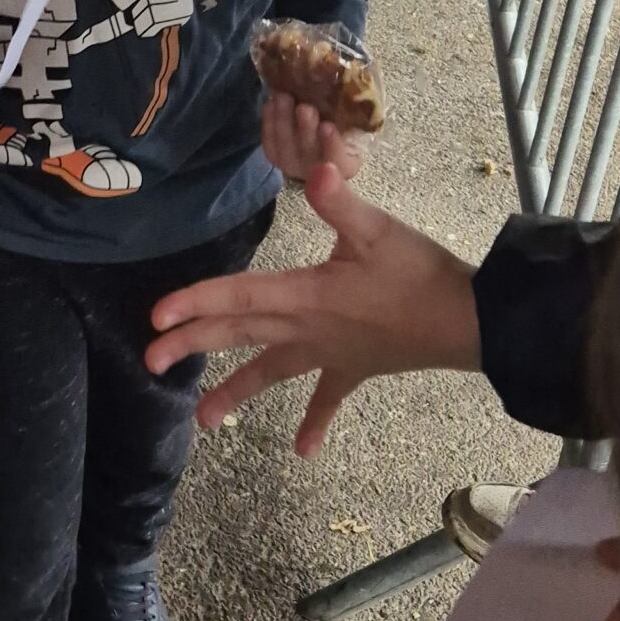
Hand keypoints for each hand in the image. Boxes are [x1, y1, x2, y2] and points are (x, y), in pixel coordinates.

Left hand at [145, 162, 480, 452]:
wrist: (470, 323)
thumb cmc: (422, 274)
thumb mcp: (381, 230)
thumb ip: (342, 202)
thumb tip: (321, 167)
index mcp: (305, 293)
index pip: (238, 296)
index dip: (195, 302)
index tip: (156, 318)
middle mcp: (306, 329)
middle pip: (238, 335)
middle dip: (192, 344)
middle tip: (149, 361)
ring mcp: (328, 352)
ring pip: (271, 372)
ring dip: (235, 393)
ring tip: (201, 420)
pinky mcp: (354, 366)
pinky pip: (328, 397)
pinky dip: (316, 422)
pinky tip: (303, 452)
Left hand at [261, 90, 365, 185]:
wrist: (320, 138)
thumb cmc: (343, 127)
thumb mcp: (352, 123)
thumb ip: (350, 115)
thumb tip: (349, 89)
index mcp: (345, 165)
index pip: (339, 160)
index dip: (333, 145)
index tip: (328, 126)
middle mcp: (319, 171)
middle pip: (310, 153)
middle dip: (305, 129)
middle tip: (304, 108)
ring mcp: (294, 166)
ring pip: (286, 146)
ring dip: (283, 120)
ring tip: (283, 97)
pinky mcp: (276, 157)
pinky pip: (270, 143)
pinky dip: (269, 122)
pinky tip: (270, 103)